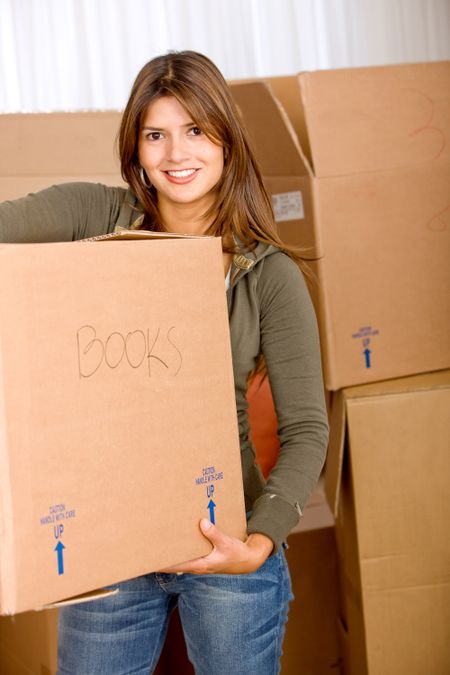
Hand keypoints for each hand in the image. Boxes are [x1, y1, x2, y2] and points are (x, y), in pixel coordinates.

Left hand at [159, 518, 273, 574]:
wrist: (248, 559)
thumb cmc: (237, 555)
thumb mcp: (226, 543)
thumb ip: (214, 533)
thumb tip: (202, 523)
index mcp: (200, 565)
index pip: (176, 567)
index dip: (162, 565)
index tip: (149, 561)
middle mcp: (198, 564)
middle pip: (176, 562)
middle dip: (164, 556)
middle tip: (150, 547)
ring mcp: (201, 561)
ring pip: (182, 556)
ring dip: (174, 550)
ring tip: (161, 541)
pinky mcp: (205, 556)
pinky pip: (191, 551)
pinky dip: (185, 545)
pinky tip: (181, 536)